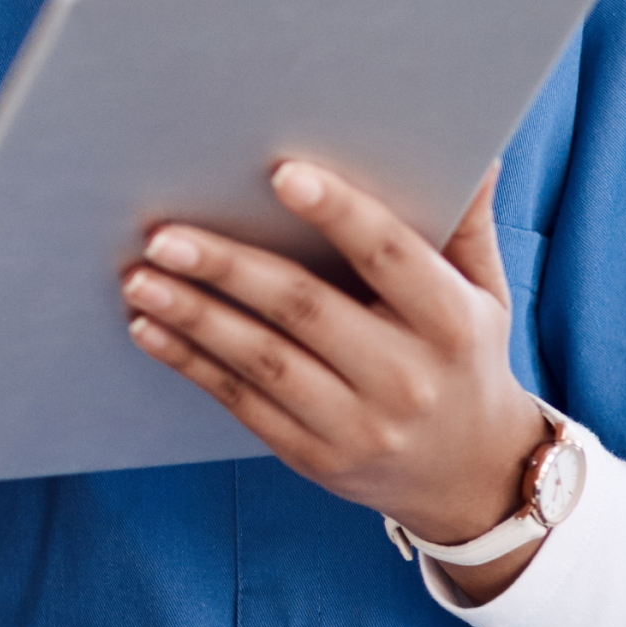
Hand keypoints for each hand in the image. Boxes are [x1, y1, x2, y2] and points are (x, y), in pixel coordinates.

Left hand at [120, 162, 550, 599]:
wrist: (471, 477)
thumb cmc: (465, 357)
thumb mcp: (484, 292)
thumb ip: (468, 222)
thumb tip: (472, 150)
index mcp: (450, 322)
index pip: (389, 256)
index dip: (338, 213)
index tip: (282, 173)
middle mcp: (405, 377)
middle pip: (305, 309)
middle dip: (228, 268)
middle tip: (164, 233)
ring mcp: (357, 425)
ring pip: (262, 361)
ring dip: (194, 317)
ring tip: (141, 279)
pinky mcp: (315, 457)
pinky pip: (242, 403)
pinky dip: (191, 363)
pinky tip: (149, 330)